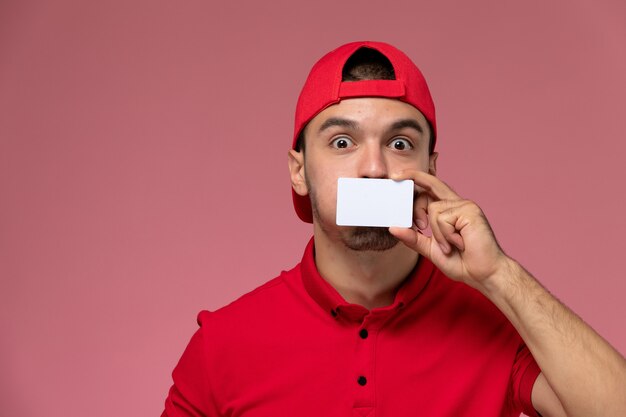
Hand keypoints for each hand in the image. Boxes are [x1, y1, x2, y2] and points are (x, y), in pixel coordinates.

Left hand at [388, 170, 509, 289]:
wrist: (484, 274)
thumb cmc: (462, 262)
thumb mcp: (430, 249)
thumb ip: (413, 238)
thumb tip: (393, 227)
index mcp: (449, 209)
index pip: (429, 186)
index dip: (414, 177)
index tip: (396, 175)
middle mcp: (457, 203)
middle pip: (428, 188)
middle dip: (417, 207)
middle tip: (421, 227)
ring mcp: (465, 205)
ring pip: (434, 210)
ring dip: (438, 234)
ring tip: (450, 246)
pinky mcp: (470, 211)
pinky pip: (443, 218)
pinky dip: (445, 235)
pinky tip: (459, 243)